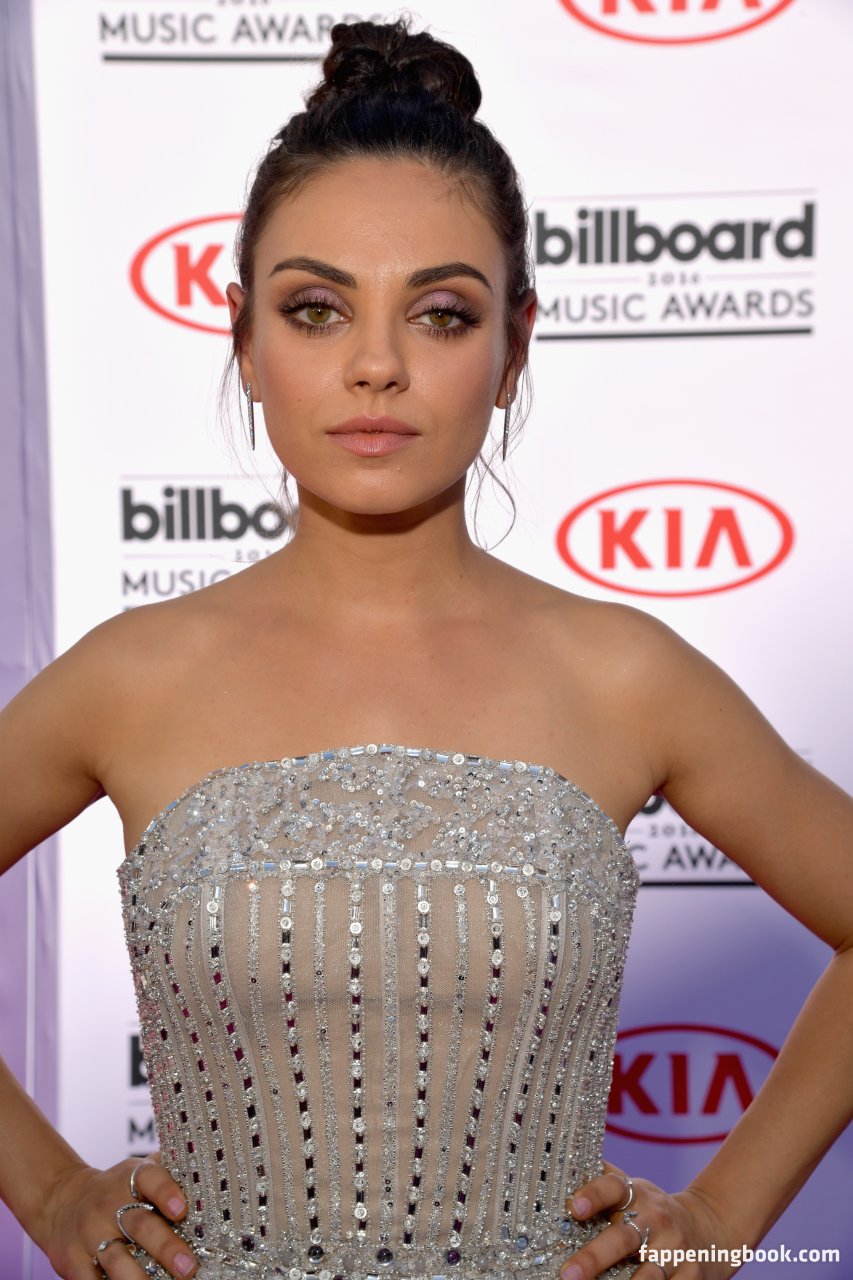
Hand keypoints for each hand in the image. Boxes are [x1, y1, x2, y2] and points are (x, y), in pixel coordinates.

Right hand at [31, 1152, 197, 1278]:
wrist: (62, 1200)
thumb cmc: (116, 1190)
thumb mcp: (138, 1172)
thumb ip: (170, 1173)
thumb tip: (212, 1177)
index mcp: (131, 1178)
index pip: (150, 1179)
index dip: (166, 1193)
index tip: (182, 1210)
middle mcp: (109, 1203)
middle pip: (140, 1225)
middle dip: (166, 1248)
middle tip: (188, 1268)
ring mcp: (89, 1233)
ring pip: (116, 1258)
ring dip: (140, 1278)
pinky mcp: (72, 1260)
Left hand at [558, 1160, 734, 1279]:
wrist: (707, 1228)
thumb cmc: (651, 1211)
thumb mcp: (633, 1191)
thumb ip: (601, 1183)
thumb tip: (561, 1167)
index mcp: (637, 1195)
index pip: (614, 1187)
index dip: (594, 1195)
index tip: (574, 1207)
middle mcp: (656, 1221)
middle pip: (623, 1239)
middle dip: (594, 1258)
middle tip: (567, 1274)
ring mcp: (675, 1251)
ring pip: (647, 1275)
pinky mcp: (691, 1276)